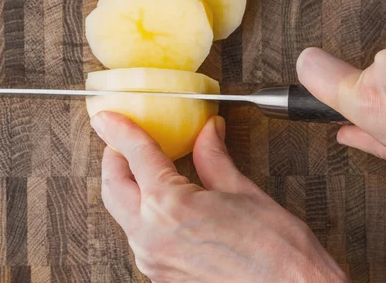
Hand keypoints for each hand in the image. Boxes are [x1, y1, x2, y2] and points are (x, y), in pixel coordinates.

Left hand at [91, 112, 346, 282]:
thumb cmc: (277, 252)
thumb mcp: (243, 192)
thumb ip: (214, 158)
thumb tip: (208, 132)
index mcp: (169, 207)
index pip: (135, 155)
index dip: (120, 130)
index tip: (108, 118)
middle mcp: (151, 237)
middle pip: (113, 186)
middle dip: (113, 159)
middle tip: (121, 140)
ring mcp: (153, 261)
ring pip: (123, 214)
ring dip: (127, 188)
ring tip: (145, 169)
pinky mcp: (162, 277)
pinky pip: (140, 238)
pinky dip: (144, 213)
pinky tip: (163, 203)